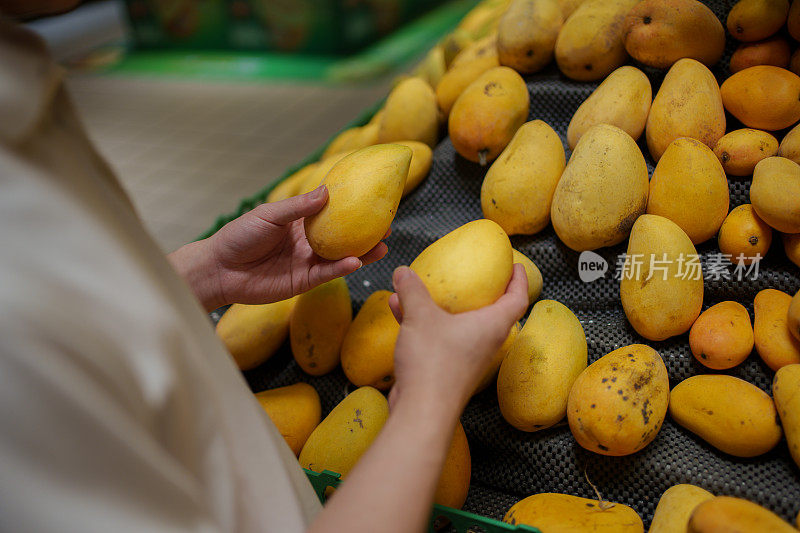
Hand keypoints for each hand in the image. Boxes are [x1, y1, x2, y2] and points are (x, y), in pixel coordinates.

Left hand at [170, 186, 387, 309]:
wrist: (220, 269)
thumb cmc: (239, 237)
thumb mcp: (269, 215)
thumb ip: (298, 207)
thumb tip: (326, 191)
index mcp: (299, 222)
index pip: (330, 214)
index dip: (350, 208)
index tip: (371, 200)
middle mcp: (307, 242)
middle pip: (342, 237)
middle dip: (364, 233)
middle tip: (387, 227)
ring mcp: (307, 263)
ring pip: (340, 257)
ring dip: (361, 253)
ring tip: (382, 246)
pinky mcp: (303, 282)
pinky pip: (327, 275)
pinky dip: (342, 268)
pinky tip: (357, 261)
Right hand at [386, 264, 528, 413]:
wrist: (422, 412)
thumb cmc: (433, 362)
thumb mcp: (421, 317)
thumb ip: (413, 290)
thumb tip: (403, 271)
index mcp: (492, 326)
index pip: (517, 299)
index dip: (520, 281)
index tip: (516, 267)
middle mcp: (485, 342)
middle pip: (493, 313)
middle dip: (484, 293)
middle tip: (477, 276)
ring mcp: (467, 358)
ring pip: (459, 324)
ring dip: (441, 306)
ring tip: (421, 288)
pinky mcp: (447, 370)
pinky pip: (438, 337)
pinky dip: (423, 322)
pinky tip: (398, 310)